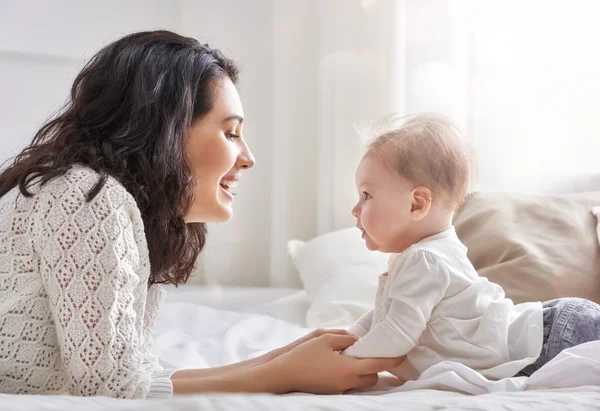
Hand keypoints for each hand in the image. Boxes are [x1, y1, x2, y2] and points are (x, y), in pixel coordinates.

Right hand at [264, 333, 404, 393]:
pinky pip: (347, 384)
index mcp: (347, 369)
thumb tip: (357, 340)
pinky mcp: (331, 392)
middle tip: (371, 353)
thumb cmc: (303, 355)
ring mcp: (338, 389)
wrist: (283, 375)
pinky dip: (349, 375)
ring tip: (353, 357)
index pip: (376, 365)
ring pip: (360, 383)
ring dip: (362, 372)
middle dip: (374, 368)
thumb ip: (344, 338)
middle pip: (371, 379)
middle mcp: (346, 383)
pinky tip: (340, 364)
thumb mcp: (324, 339)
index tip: (403, 355)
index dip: (391, 361)